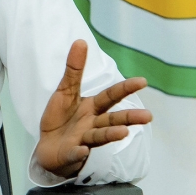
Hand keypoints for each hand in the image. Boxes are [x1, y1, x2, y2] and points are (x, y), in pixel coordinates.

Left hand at [35, 39, 152, 177]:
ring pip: (99, 137)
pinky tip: (81, 150)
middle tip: (148, 116)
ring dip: (110, 135)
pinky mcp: (70, 154)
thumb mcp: (65, 91)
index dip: (125, 88)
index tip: (143, 80)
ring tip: (123, 132)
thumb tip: (81, 40)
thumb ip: (74, 70)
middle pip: (112, 120)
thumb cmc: (61, 118)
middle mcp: (93, 124)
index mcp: (93, 108)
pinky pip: (74, 153)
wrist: (47, 148)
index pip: (111, 96)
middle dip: (129, 118)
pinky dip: (78, 153)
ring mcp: (83, 140)